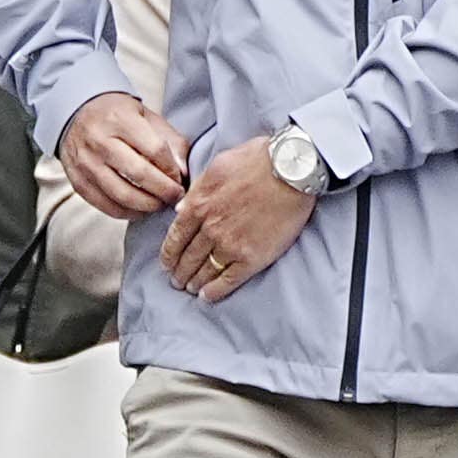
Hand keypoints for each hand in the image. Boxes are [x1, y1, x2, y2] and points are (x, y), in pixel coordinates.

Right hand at [60, 92, 192, 220]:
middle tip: (175, 196)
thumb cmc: (117, 116)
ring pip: (123, 195)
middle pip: (140, 174)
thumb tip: (183, 174)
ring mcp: (86, 164)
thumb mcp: (146, 116)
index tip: (179, 178)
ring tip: (159, 204)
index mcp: (120, 119)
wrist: (76, 113)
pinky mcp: (78, 182)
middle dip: (164, 191)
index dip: (172, 169)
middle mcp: (99, 141)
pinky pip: (106, 206)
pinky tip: (139, 209)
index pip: (155, 150)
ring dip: (148, 206)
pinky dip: (127, 212)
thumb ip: (170, 141)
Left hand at [161, 136, 314, 303]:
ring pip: (205, 271)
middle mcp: (210, 229)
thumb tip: (180, 208)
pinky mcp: (252, 258)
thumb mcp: (218, 166)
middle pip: (187, 258)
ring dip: (194, 282)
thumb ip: (197, 189)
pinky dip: (215, 291)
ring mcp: (231, 245)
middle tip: (176, 280)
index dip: (168, 254)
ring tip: (190, 288)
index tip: (166, 263)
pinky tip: (207, 296)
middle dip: (179, 271)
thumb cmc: (258, 160)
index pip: (175, 237)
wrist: (292, 169)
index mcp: (199, 205)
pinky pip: (228, 280)